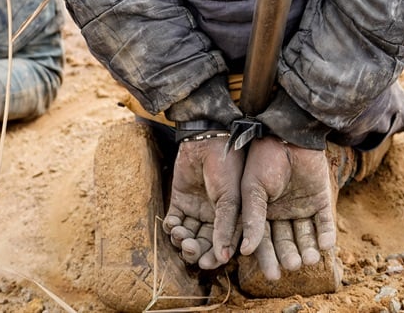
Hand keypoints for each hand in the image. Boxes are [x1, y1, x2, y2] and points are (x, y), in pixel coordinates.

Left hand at [162, 135, 244, 268]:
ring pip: (187, 235)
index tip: (207, 263)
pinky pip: (174, 221)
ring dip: (182, 240)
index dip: (215, 256)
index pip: (223, 244)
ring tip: (180, 234)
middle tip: (190, 249)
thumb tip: (223, 257)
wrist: (207, 140)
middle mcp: (214, 216)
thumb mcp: (231, 199)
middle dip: (196, 250)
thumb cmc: (227, 167)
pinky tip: (173, 224)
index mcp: (232, 217)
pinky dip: (171, 227)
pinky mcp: (180, 200)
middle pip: (203, 243)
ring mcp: (197, 208)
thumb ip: (226, 226)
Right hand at [239, 137, 335, 280]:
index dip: (268, 258)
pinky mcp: (320, 200)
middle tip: (292, 267)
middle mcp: (282, 213)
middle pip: (285, 241)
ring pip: (305, 235)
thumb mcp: (252, 190)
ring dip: (307, 248)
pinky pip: (324, 222)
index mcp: (262, 212)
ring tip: (308, 260)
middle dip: (289, 255)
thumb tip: (244, 252)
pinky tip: (325, 246)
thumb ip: (251, 219)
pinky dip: (326, 235)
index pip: (264, 241)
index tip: (272, 276)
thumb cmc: (264, 160)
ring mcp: (302, 207)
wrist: (288, 136)